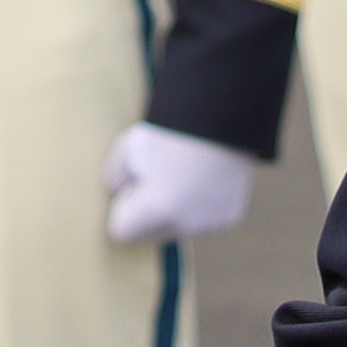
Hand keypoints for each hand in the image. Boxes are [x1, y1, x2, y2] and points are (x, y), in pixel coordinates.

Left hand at [105, 124, 256, 245]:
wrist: (223, 112)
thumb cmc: (170, 129)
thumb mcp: (128, 148)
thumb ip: (116, 179)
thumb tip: (120, 194)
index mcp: (158, 209)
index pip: (121, 231)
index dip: (123, 203)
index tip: (137, 177)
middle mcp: (187, 224)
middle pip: (150, 234)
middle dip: (147, 211)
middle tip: (159, 171)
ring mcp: (211, 223)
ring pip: (177, 228)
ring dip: (173, 209)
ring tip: (183, 171)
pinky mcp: (230, 216)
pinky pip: (200, 220)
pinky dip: (197, 204)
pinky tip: (202, 176)